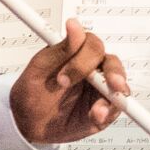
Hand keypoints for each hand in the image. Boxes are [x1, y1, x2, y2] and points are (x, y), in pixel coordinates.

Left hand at [9, 18, 126, 145]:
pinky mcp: (104, 109)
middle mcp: (91, 68)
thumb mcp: (40, 70)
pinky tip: (98, 115)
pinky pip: (116, 107)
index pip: (91, 44)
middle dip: (112, 73)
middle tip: (107, 85)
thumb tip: (75, 25)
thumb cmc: (32, 92)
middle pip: (111, 62)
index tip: (67, 75)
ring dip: (113, 94)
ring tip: (99, 110)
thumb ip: (61, 49)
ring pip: (119, 84)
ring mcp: (99, 89)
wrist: (29, 124)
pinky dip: (110, 111)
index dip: (85, 56)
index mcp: (76, 53)